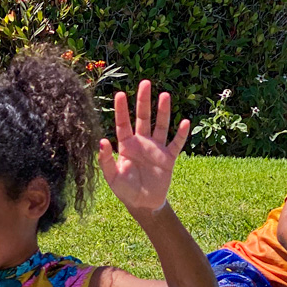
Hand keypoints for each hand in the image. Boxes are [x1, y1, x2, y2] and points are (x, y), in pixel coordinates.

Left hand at [99, 82, 190, 214]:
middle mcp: (142, 143)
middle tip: (145, 83)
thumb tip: (102, 141)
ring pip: (160, 126)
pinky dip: (181, 134)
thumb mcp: (112, 177)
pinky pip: (176, 144)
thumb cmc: (125, 190)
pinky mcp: (168, 158)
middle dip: (143, 101)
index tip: (120, 94)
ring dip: (163, 112)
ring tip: (165, 95)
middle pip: (143, 118)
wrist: (143, 204)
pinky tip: (184, 122)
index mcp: (126, 146)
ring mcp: (156, 148)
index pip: (123, 124)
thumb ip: (106, 160)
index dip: (121, 109)